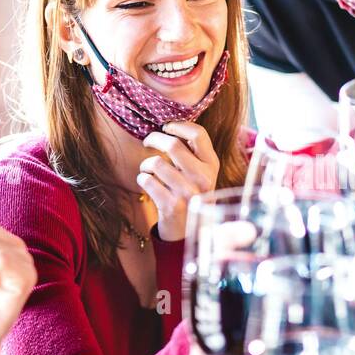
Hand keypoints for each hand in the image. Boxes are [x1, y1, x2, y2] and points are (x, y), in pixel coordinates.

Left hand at [138, 121, 220, 240]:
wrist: (187, 229)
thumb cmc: (189, 192)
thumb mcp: (200, 172)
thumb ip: (192, 151)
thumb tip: (170, 125)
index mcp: (212, 165)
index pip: (198, 134)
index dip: (178, 125)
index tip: (166, 127)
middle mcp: (203, 178)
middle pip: (172, 144)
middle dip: (154, 138)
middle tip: (148, 141)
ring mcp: (188, 193)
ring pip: (155, 162)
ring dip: (146, 164)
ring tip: (148, 170)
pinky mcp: (172, 206)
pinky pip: (146, 180)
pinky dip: (142, 178)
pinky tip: (146, 182)